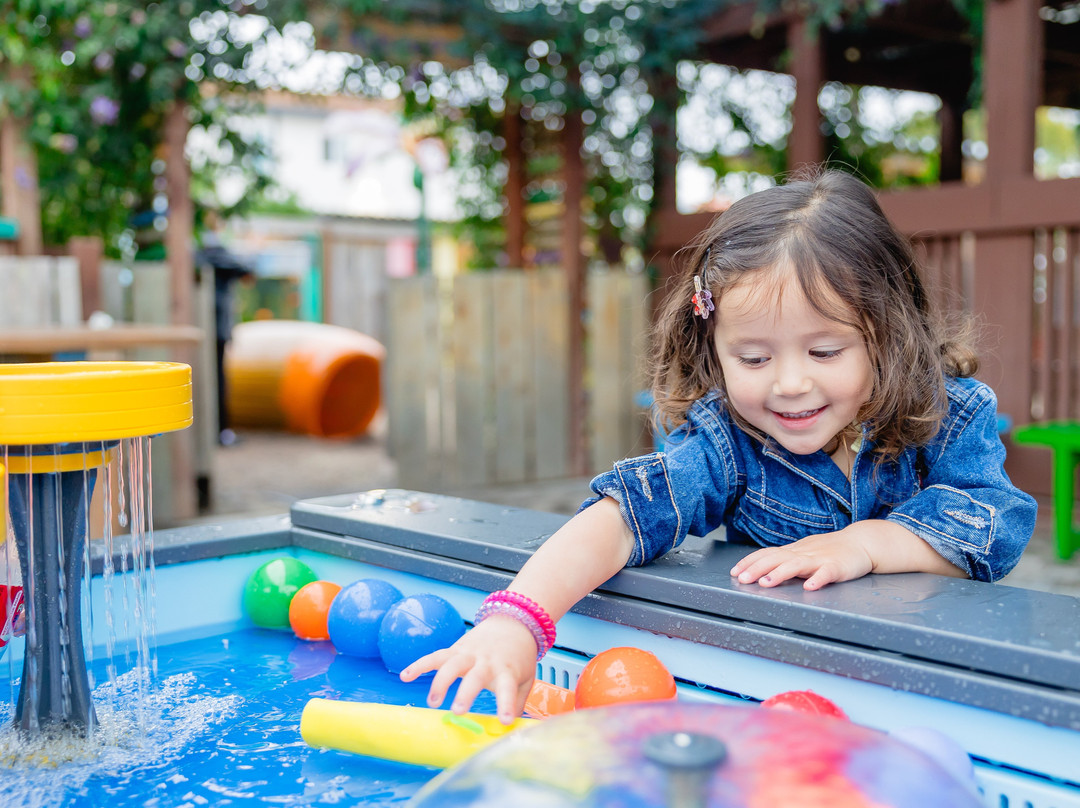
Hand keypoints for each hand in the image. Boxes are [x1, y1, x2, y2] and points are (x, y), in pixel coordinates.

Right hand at [399, 615, 538, 723]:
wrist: (513, 622)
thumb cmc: (518, 657)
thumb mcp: (526, 679)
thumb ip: (519, 702)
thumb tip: (513, 731)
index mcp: (507, 670)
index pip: (508, 688)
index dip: (506, 704)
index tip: (504, 721)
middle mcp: (487, 661)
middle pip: (475, 676)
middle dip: (465, 693)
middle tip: (457, 712)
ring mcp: (469, 654)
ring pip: (451, 664)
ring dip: (440, 682)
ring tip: (432, 702)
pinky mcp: (455, 649)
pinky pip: (435, 656)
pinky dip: (419, 665)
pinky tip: (405, 676)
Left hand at [729, 523, 877, 589]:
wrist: (861, 543)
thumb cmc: (830, 550)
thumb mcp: (803, 553)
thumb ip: (785, 560)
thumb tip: (760, 569)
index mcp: (794, 551)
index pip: (767, 554)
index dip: (750, 562)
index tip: (734, 571)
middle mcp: (803, 554)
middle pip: (776, 558)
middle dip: (757, 568)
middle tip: (741, 579)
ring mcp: (820, 560)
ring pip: (796, 565)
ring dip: (780, 574)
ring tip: (766, 583)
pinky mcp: (838, 567)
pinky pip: (826, 573)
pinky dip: (817, 579)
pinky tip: (809, 588)